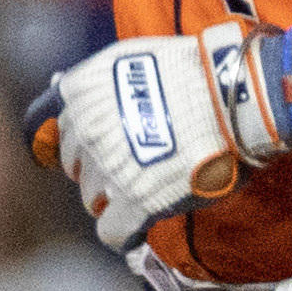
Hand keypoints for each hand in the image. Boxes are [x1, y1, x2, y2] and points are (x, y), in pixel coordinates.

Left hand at [29, 25, 291, 261]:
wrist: (234, 95)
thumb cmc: (195, 72)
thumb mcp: (133, 58)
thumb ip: (99, 84)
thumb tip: (63, 92)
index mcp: (82, 93)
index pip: (57, 129)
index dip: (83, 141)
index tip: (99, 148)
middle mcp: (86, 129)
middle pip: (75, 167)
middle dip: (99, 170)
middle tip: (134, 165)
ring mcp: (109, 168)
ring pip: (92, 199)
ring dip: (115, 198)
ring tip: (148, 187)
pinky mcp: (135, 201)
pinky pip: (111, 231)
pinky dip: (123, 232)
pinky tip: (138, 226)